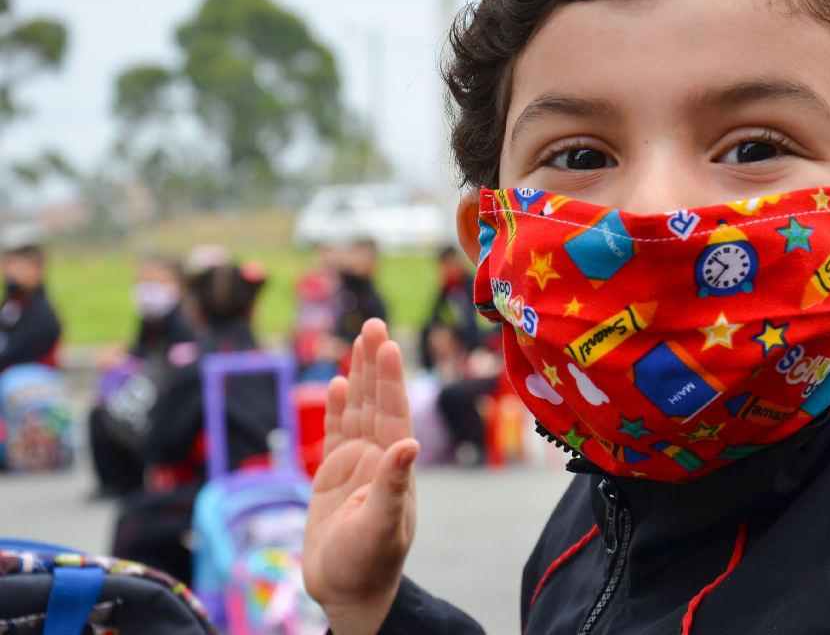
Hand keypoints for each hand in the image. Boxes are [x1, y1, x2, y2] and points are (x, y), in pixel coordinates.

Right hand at [303, 318, 419, 634]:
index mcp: (396, 466)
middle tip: (374, 323)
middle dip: (375, 363)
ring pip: (357, 410)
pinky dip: (336, 408)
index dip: (390, 378)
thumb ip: (394, 486)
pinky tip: (337, 383)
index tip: (389, 343)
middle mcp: (379, 457)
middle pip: (376, 401)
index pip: (394, 412)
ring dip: (358, 376)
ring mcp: (357, 464)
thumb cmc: (369, 566)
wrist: (346, 592)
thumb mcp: (383, 527)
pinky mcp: (333, 475)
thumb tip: (409, 445)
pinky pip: (335, 432)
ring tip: (359, 339)